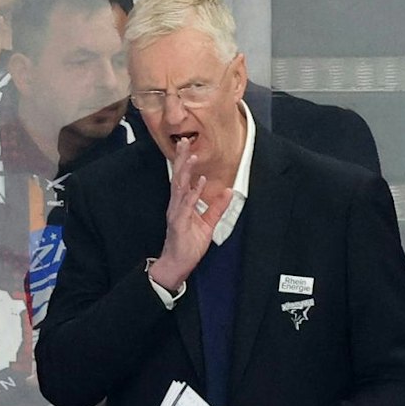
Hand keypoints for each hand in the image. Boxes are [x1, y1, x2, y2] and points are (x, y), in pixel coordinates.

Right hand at [149, 137, 232, 290]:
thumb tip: (228, 191)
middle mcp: (177, 205)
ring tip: (191, 157)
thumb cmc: (189, 244)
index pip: (184, 179)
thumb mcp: (208, 223)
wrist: (178, 263)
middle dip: (182, 159)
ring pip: (180, 188)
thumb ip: (217, 207)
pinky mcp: (179, 223)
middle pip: (179, 178)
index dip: (186, 162)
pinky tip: (198, 184)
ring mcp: (176, 213)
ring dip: (186, 172)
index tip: (188, 146)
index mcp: (183, 204)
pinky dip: (192, 194)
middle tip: (184, 141)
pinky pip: (186, 206)